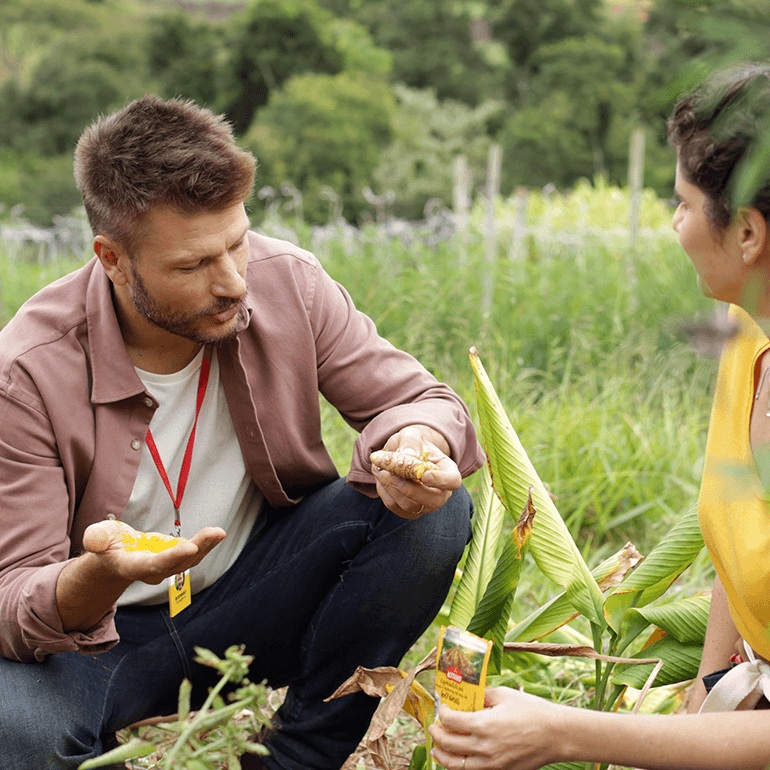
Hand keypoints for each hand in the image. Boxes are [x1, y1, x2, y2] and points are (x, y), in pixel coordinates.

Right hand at [82, 519, 225, 584]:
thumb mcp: (98, 536)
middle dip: (197, 549)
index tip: (190, 547)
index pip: (154, 564)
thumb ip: (96, 538)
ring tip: (219, 532)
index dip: (172, 557)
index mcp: (133, 566)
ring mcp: (167, 566)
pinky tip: (217, 533)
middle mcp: (154, 570)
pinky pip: (194, 552)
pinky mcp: (177, 558)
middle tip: (214, 534)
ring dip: (206, 545)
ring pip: (190, 559)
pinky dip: (207, 543)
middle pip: (178, 563)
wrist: (117, 554)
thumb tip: (93, 541)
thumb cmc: (107, 544)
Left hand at [371, 424, 460, 517]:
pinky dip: (384, 491)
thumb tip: (409, 456)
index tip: (423, 475)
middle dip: (409, 489)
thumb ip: (411, 443)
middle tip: (391, 475)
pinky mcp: (408, 511)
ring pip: (410, 505)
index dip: (441, 480)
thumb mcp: (411, 435)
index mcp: (448, 471)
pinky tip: (381, 476)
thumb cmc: (410, 444)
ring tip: (380, 468)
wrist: (400, 454)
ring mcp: (425, 504)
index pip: (453, 481)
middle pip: (433, 500)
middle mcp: (441, 491)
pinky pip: (395, 506)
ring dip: (391, 487)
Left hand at [428, 687, 563, 769]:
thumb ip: (483, 695)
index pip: (450, 721)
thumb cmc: (532, 711)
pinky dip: (461, 767)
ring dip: (442, 756)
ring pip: (456, 766)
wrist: (556, 735)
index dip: (442, 713)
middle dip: (436, 734)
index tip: (442, 707)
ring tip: (437, 748)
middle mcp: (484, 747)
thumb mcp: (504, 695)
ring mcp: (492, 764)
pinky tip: (459, 759)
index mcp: (483, 724)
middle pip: (447, 744)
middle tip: (433, 727)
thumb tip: (470, 695)